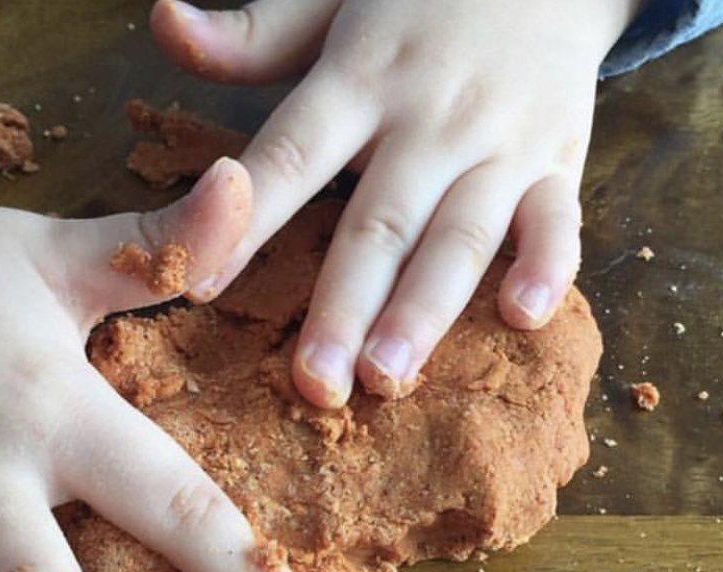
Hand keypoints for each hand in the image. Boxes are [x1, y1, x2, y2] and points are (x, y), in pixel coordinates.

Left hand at [152, 0, 642, 405]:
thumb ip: (254, 33)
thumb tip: (164, 25)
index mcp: (362, 76)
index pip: (292, 154)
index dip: (247, 223)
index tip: (198, 286)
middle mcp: (430, 117)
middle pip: (379, 223)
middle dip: (344, 307)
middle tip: (315, 383)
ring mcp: (499, 143)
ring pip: (460, 236)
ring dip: (425, 311)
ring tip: (390, 375)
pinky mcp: (557, 160)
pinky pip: (558, 219)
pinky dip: (549, 266)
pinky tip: (524, 318)